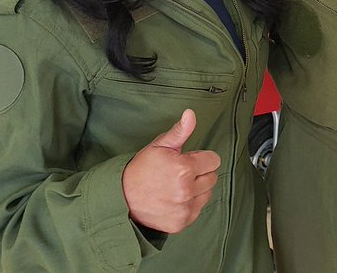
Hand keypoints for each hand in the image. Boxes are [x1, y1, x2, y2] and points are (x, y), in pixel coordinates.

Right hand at [122, 109, 220, 233]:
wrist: (122, 197)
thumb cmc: (141, 169)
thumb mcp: (159, 146)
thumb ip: (180, 131)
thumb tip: (191, 114)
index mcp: (184, 168)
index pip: (213, 160)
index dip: (201, 158)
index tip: (187, 160)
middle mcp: (187, 190)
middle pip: (212, 177)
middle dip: (200, 173)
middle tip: (180, 173)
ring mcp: (185, 208)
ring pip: (207, 193)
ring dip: (197, 189)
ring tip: (177, 186)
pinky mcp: (182, 222)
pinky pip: (198, 209)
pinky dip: (190, 204)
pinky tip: (174, 199)